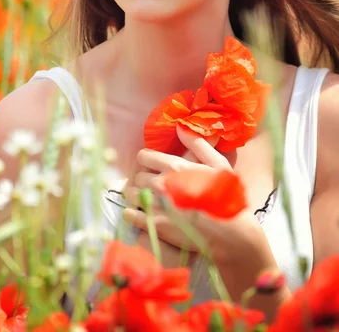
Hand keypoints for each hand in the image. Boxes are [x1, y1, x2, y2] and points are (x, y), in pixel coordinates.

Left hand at [123, 125, 230, 248]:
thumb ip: (198, 144)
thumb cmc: (226, 197)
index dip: (147, 161)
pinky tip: (141, 215)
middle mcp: (161, 183)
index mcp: (175, 167)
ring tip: (149, 202)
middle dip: (144, 181)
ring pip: (131, 195)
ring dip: (138, 197)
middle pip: (137, 177)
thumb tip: (180, 127)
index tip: (153, 167)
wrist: (229, 233)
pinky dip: (133, 214)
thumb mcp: (218, 165)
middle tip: (154, 188)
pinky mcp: (153, 225)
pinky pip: (130, 215)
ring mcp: (156, 205)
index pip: (144, 156)